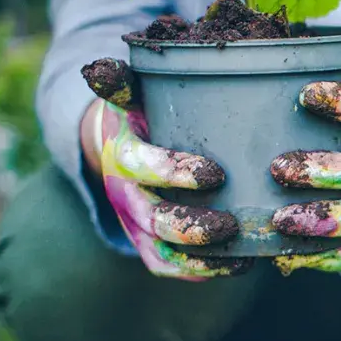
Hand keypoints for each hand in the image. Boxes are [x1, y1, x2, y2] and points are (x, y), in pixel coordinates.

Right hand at [80, 59, 252, 279]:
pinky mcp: (149, 242)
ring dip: (199, 257)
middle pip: (152, 220)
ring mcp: (137, 222)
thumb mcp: (132, 92)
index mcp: (122, 152)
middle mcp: (125, 193)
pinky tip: (241, 263)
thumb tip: (100, 68)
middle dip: (190, 227)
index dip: (174, 173)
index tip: (216, 174)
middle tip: (231, 224)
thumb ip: (123, 81)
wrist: (118, 141)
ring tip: (239, 249)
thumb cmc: (142, 110)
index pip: (141, 167)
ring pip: (161, 251)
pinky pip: (169, 267)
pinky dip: (201, 272)